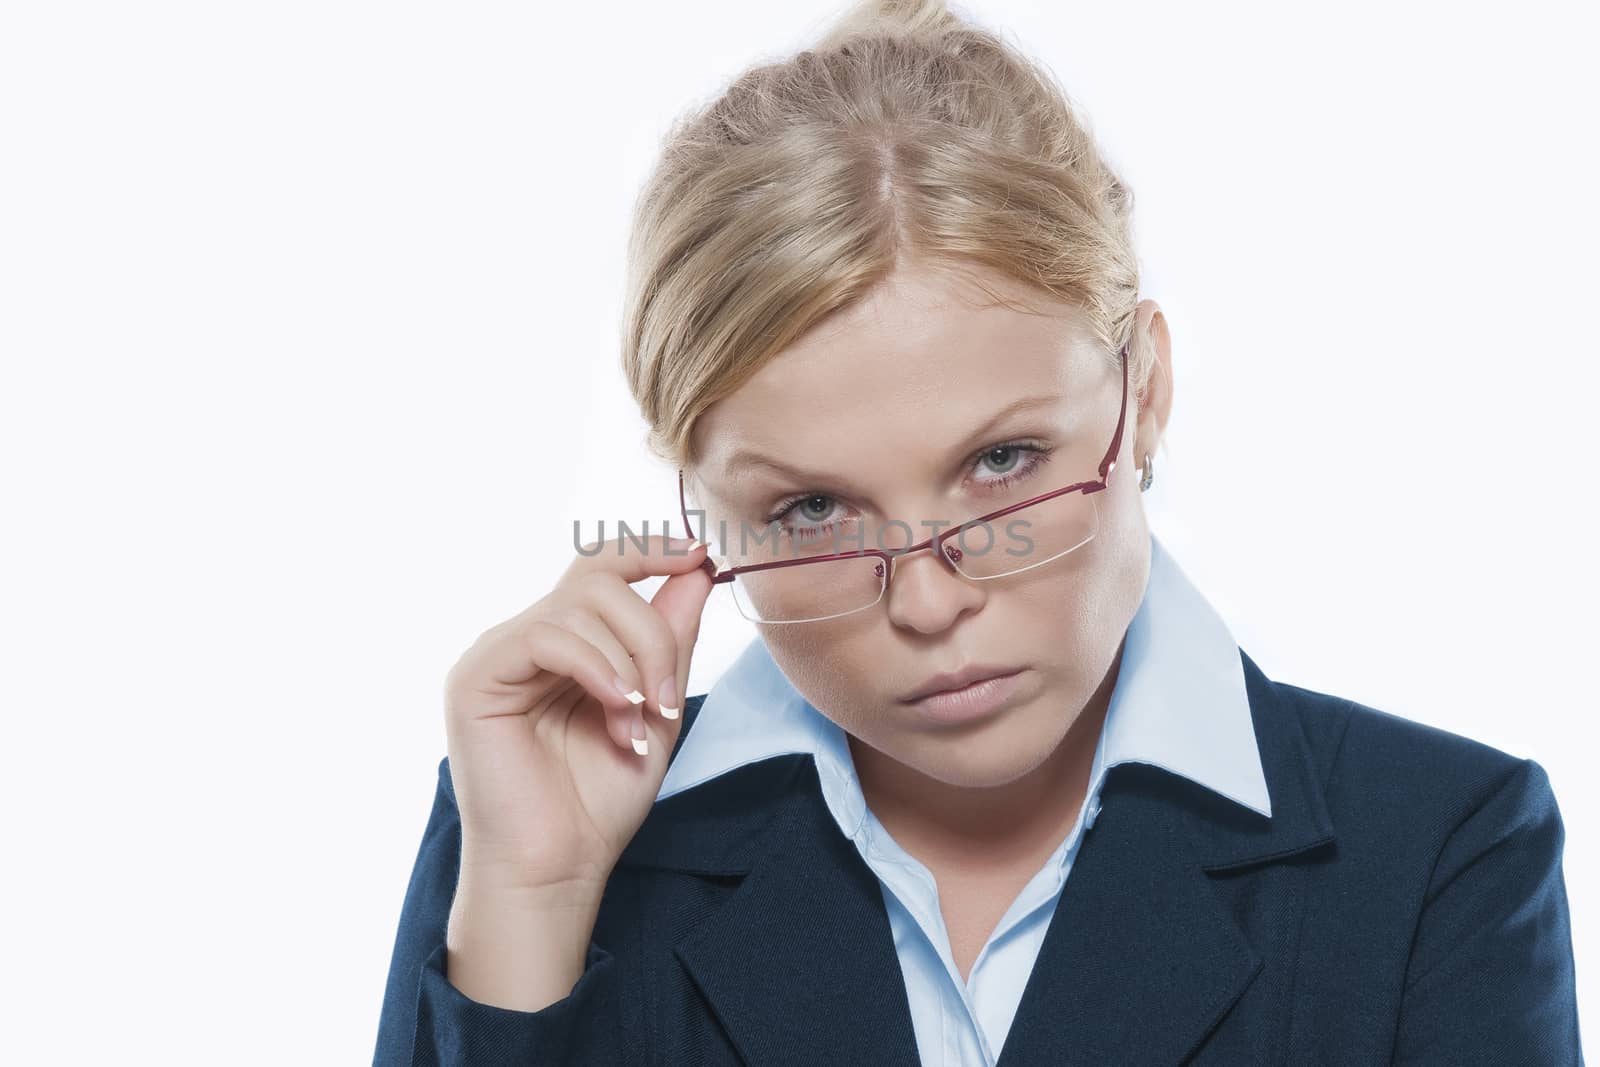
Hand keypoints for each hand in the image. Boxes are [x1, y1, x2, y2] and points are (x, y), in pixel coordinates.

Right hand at [442, 532, 713, 895]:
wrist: (558, 868)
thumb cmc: (599, 801)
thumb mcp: (656, 709)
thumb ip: (671, 640)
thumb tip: (696, 569)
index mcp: (565, 644)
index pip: (602, 568)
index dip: (650, 549)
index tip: (700, 554)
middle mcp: (527, 639)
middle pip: (600, 580)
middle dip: (651, 632)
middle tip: (666, 699)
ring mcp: (498, 655)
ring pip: (578, 604)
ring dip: (628, 663)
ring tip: (636, 724)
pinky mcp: (476, 678)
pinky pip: (545, 636)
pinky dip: (594, 666)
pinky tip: (615, 706)